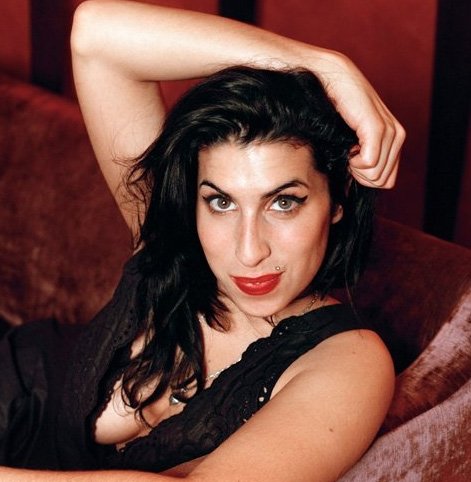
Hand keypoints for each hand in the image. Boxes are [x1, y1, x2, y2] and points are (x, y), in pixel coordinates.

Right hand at [320, 53, 405, 187]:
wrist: (322, 76)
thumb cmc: (327, 108)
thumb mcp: (346, 139)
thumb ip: (357, 160)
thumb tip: (350, 191)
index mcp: (391, 137)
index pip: (388, 179)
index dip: (365, 178)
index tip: (349, 160)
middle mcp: (395, 133)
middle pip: (383, 179)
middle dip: (361, 176)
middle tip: (347, 155)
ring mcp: (387, 128)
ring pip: (377, 173)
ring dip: (356, 169)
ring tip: (346, 149)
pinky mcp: (375, 125)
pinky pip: (370, 161)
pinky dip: (355, 162)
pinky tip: (347, 147)